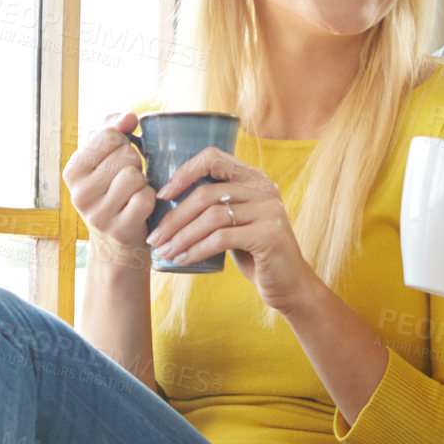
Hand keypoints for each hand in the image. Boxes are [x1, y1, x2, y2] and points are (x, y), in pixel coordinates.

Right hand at [63, 113, 154, 265]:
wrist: (115, 243)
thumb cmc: (113, 191)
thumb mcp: (105, 159)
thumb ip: (113, 129)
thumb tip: (128, 117)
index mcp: (72, 171)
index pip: (108, 135)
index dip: (123, 142)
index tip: (118, 158)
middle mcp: (79, 193)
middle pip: (125, 155)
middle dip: (134, 163)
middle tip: (127, 180)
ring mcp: (98, 214)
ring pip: (134, 176)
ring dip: (142, 182)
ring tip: (133, 192)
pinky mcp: (119, 229)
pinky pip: (145, 198)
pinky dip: (150, 199)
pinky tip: (140, 207)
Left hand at [149, 148, 318, 312]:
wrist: (288, 285)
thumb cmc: (254, 254)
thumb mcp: (235, 223)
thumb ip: (214, 206)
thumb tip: (165, 202)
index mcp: (253, 178)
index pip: (213, 158)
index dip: (184, 173)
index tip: (162, 196)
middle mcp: (264, 188)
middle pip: (206, 193)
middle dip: (174, 217)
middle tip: (155, 237)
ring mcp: (269, 210)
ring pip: (212, 217)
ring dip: (182, 236)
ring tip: (165, 251)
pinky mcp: (268, 234)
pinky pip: (221, 238)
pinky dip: (197, 250)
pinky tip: (183, 260)